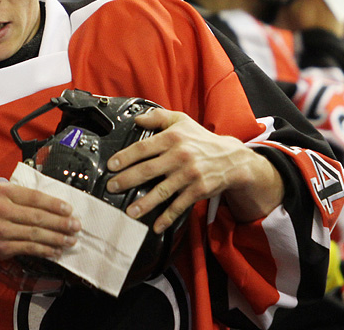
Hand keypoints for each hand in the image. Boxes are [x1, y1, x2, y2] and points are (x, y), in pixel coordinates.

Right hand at [0, 182, 80, 262]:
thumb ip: (19, 194)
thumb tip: (50, 202)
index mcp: (2, 193)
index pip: (34, 197)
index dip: (54, 204)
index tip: (69, 209)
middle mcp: (1, 210)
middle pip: (37, 217)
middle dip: (60, 223)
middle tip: (76, 226)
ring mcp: (1, 231)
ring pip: (35, 235)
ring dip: (56, 239)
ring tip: (70, 240)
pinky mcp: (2, 248)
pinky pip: (28, 249)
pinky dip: (44, 250)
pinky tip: (55, 251)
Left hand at [105, 108, 284, 232]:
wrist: (232, 159)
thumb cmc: (202, 140)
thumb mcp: (181, 120)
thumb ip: (158, 117)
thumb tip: (137, 119)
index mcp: (173, 138)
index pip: (143, 147)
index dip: (125, 157)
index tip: (112, 165)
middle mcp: (180, 156)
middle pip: (148, 170)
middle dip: (127, 180)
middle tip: (112, 187)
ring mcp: (189, 175)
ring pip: (162, 191)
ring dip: (145, 203)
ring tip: (130, 212)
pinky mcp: (198, 190)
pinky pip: (179, 206)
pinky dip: (168, 217)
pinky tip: (156, 226)